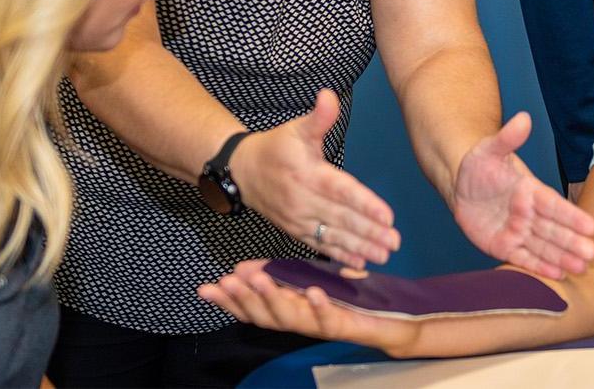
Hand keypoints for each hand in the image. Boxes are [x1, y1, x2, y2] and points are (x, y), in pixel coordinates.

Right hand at [199, 260, 420, 356]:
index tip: (206, 289)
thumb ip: (278, 276)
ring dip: (273, 299)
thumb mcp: (307, 281)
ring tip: (259, 281)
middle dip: (243, 299)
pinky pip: (329, 318)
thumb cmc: (345, 302)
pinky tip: (312, 291)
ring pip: (291, 318)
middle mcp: (300, 322)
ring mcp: (320, 326)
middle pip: (265, 316)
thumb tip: (244, 268)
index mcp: (289, 311)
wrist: (387, 323)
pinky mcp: (344, 326)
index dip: (229, 302)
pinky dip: (319, 305)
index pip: (252, 309)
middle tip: (225, 282)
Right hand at [233, 89, 400, 268]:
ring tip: (384, 254)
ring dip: (360, 248)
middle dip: (370, 232)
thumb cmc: (275, 147)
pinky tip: (360, 264)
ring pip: (333, 237)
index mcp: (309, 174)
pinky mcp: (295, 232)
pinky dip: (340, 256)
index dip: (365, 204)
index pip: (342, 191)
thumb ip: (318, 117)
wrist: (242, 172)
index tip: (387, 215)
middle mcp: (304, 201)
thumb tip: (329, 95)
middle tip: (395, 241)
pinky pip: (319, 246)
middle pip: (342, 219)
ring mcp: (298, 220)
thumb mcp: (296, 128)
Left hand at [451, 112, 593, 278]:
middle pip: (553, 230)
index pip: (553, 205)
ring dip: (563, 257)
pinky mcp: (504, 246)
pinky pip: (524, 258)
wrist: (461, 184)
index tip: (591, 226)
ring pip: (544, 246)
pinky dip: (540, 267)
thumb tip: (523, 117)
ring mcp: (518, 231)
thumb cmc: (479, 164)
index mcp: (529, 191)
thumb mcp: (489, 149)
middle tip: (593, 253)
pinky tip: (559, 275)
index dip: (571, 216)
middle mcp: (528, 213)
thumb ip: (507, 138)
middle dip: (573, 242)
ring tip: (582, 267)